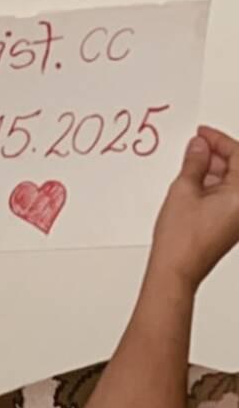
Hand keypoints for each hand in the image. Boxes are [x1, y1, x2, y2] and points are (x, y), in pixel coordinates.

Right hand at [150, 126, 238, 289]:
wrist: (175, 272)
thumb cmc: (181, 242)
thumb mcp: (184, 190)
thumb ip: (194, 162)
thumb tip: (199, 147)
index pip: (238, 154)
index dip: (218, 140)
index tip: (203, 134)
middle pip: (237, 168)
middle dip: (216, 155)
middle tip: (194, 149)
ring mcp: (237, 218)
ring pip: (230, 183)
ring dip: (213, 172)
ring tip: (188, 168)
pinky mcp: (229, 226)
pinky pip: (226, 198)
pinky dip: (212, 188)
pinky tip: (192, 186)